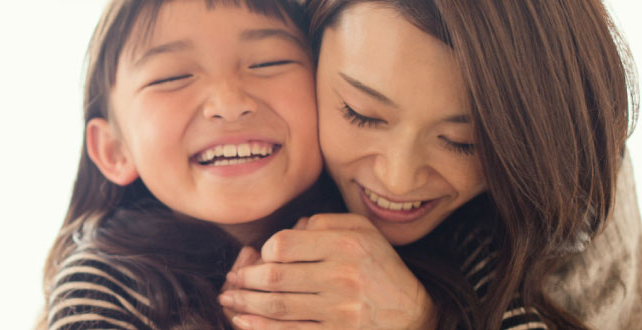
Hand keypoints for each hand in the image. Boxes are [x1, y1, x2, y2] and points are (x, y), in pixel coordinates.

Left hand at [217, 213, 435, 329]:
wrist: (412, 313)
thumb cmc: (380, 268)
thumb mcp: (362, 231)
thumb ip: (324, 222)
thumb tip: (289, 229)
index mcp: (345, 245)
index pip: (283, 245)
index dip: (263, 253)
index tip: (258, 259)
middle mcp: (342, 276)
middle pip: (274, 277)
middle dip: (244, 281)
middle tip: (231, 282)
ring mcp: (339, 309)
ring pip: (277, 305)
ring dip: (245, 303)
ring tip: (229, 299)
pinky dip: (261, 327)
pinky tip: (243, 320)